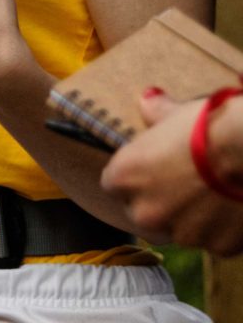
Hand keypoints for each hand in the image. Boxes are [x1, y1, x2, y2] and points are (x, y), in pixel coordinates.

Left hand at [103, 91, 242, 253]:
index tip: (154, 168)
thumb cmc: (208, 127)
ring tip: (215, 194)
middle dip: (161, 203)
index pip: (115, 185)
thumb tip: (147, 99)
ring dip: (193, 219)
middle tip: (187, 183)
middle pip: (144, 213)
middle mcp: (145, 213)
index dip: (136, 177)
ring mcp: (182, 234)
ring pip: (182, 230)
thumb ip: (155, 112)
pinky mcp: (218, 247)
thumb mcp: (175, 114)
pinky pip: (216, 241)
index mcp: (122, 178)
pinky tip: (234, 206)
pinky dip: (223, 230)